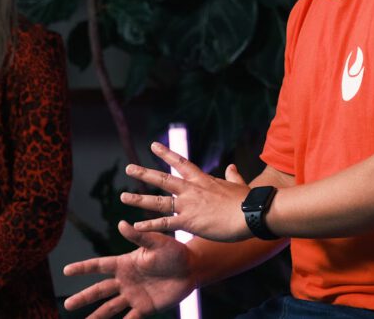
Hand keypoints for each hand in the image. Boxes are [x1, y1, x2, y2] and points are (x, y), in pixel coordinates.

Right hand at [63, 220, 196, 318]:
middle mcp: (125, 280)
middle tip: (67, 304)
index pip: (99, 266)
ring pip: (110, 307)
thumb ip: (138, 236)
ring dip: (96, 316)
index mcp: (125, 263)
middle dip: (84, 297)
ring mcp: (133, 295)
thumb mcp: (156, 242)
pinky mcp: (144, 307)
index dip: (83, 268)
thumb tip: (121, 223)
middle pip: (100, 290)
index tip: (66, 270)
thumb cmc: (174, 251)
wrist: (191, 269)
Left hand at [120, 141, 251, 241]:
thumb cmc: (247, 200)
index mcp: (202, 179)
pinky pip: (164, 224)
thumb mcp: (238, 184)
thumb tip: (232, 166)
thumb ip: (232, 175)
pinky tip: (135, 226)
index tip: (153, 146)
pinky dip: (149, 225)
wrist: (250, 213)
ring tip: (123, 197)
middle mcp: (191, 190)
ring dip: (139, 199)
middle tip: (129, 168)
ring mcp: (187, 205)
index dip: (166, 154)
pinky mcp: (188, 222)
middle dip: (144, 174)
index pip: (181, 162)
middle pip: (162, 179)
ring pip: (157, 201)